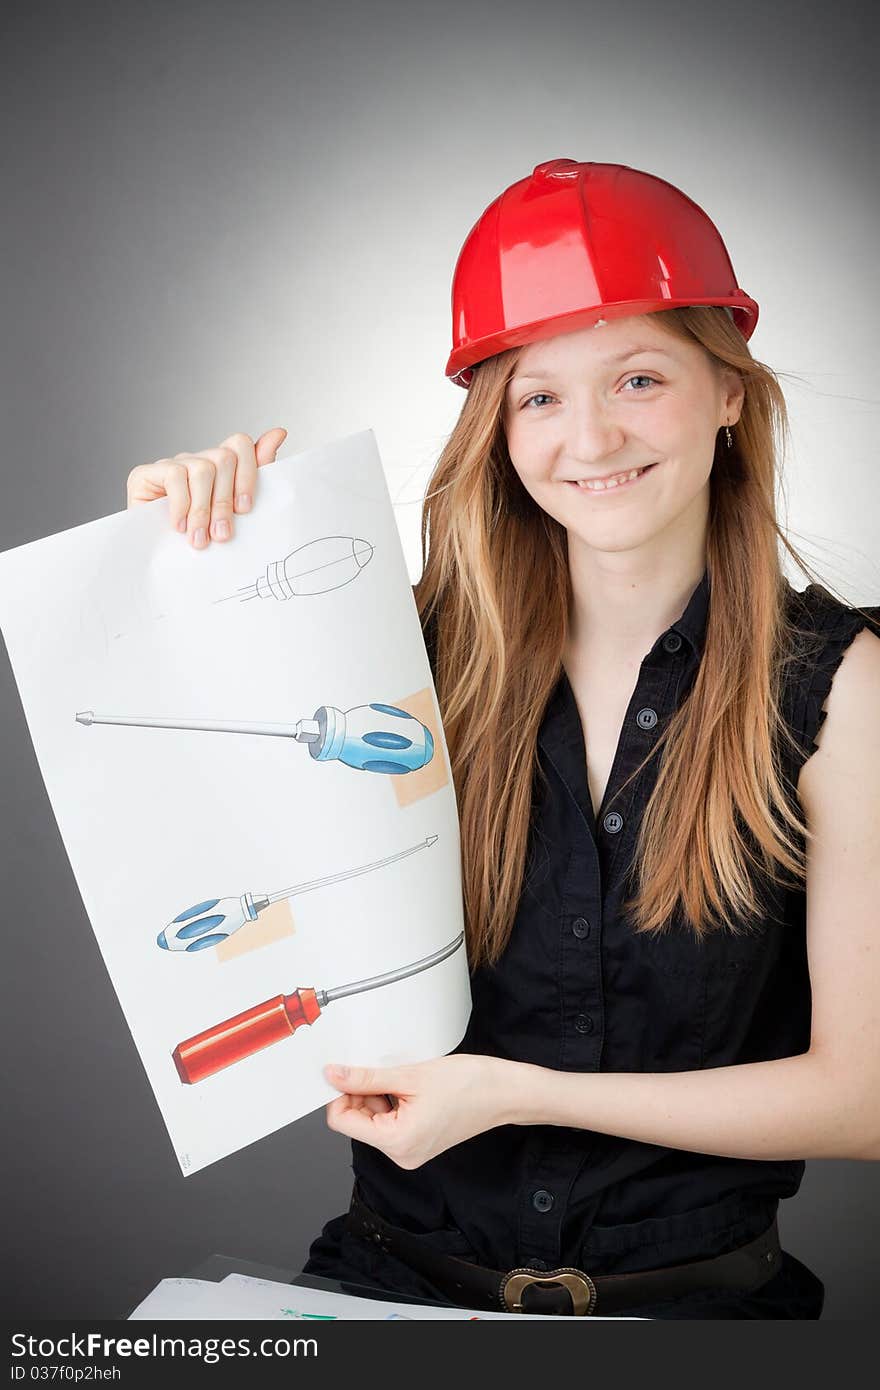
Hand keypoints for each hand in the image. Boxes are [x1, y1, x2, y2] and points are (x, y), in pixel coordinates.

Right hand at [125, 427, 287, 548]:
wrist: (156, 559)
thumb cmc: (198, 538)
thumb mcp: (233, 514)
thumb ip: (255, 476)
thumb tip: (279, 432)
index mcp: (218, 468)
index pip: (240, 445)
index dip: (248, 473)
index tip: (246, 508)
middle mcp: (196, 460)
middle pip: (223, 458)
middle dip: (225, 502)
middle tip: (222, 534)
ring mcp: (171, 464)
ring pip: (202, 469)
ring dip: (203, 509)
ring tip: (200, 538)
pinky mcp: (146, 473)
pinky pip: (175, 476)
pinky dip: (181, 505)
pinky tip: (179, 526)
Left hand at [323, 1055, 513, 1168]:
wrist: (503, 1092)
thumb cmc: (468, 1085)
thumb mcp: (409, 1076)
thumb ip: (366, 1078)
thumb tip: (334, 1076)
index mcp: (397, 1142)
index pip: (343, 1121)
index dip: (340, 1093)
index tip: (344, 1071)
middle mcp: (401, 1154)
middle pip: (357, 1121)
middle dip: (361, 1093)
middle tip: (379, 1069)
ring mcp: (410, 1150)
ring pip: (372, 1119)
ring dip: (377, 1095)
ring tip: (402, 1079)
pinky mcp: (417, 1142)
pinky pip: (389, 1121)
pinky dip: (390, 1101)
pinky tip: (408, 1087)